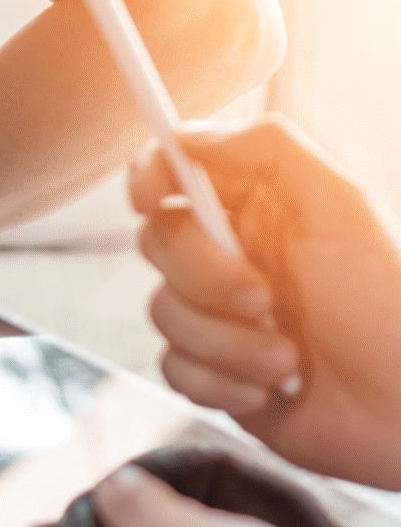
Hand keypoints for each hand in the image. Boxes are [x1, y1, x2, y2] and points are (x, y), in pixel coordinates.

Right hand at [131, 116, 400, 487]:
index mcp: (260, 206)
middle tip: (265, 300)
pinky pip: (174, 369)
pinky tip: (270, 392)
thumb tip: (186, 134)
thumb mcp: (342, 207)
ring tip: (288, 359)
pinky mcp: (213, 371)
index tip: (151, 198)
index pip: (175, 173)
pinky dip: (221, 383)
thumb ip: (267, 152)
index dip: (151, 179)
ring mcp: (218, 315)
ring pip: (164, 313)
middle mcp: (232, 255)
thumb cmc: (393, 307)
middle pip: (158, 243)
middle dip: (206, 280)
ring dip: (227, 343)